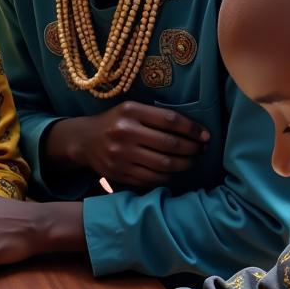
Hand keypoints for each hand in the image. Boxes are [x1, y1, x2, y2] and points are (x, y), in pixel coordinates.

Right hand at [51, 104, 208, 187]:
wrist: (84, 140)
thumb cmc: (115, 122)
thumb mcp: (131, 109)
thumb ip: (156, 116)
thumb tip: (194, 130)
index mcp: (130, 111)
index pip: (170, 120)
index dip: (192, 129)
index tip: (205, 135)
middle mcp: (124, 132)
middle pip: (170, 144)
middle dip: (192, 149)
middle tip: (201, 150)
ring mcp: (120, 155)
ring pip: (163, 164)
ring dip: (184, 165)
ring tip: (190, 161)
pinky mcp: (118, 173)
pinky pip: (151, 178)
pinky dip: (167, 176)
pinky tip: (173, 172)